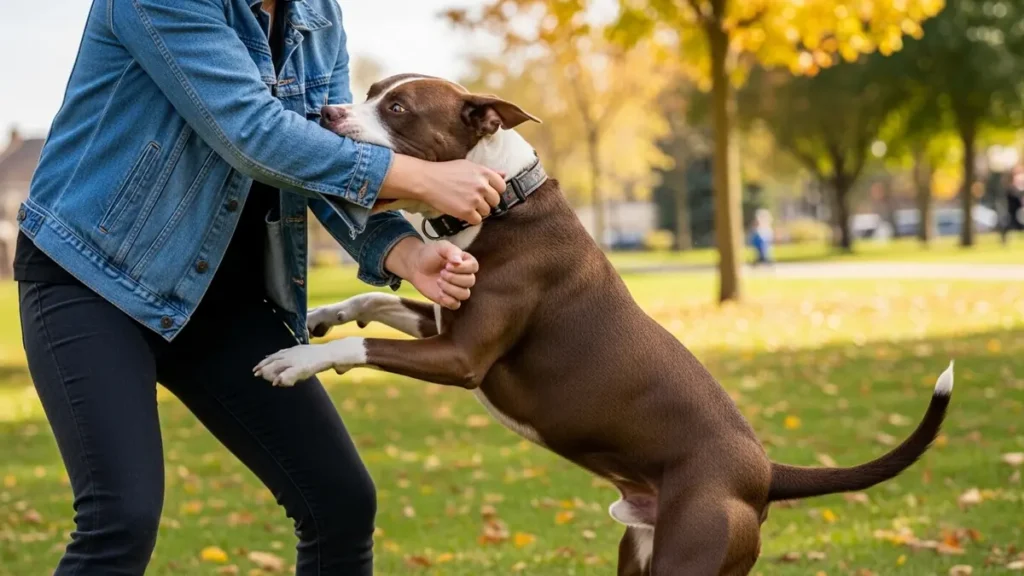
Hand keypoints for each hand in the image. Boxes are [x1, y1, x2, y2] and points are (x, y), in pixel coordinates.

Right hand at [380, 155, 504, 223]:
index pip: (502, 187)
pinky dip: (470, 219)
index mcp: (484, 173)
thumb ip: (488, 171)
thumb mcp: (468, 166)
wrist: (427, 180)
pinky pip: (477, 221)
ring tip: (464, 205)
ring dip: (477, 211)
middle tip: (472, 201)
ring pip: (486, 212)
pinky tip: (461, 212)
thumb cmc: (446, 172)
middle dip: (486, 203)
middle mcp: (482, 185)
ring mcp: (475, 199)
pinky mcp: (467, 211)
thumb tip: (504, 174)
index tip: (485, 193)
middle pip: (495, 201)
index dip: (494, 192)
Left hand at [385, 237, 477, 309]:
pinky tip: (440, 293)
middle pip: (470, 281)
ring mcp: (457, 288)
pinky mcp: (449, 299)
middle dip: (454, 278)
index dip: (462, 268)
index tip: (447, 264)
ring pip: (465, 294)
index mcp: (465, 262)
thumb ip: (451, 251)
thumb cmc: (429, 254)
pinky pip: (456, 305)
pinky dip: (449, 300)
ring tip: (438, 281)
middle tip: (441, 272)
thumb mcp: (440, 247)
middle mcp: (464, 276)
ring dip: (451, 288)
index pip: (474, 267)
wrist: (415, 266)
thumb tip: (459, 262)